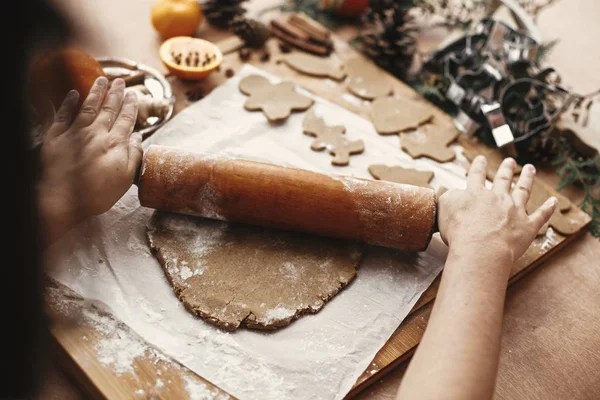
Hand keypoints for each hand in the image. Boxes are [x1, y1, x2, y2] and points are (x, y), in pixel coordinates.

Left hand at [37, 76, 141, 244]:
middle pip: (108, 109)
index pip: (126, 119)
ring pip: (88, 106)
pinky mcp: (56, 137)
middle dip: (115, 94)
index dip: (131, 106)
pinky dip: (68, 102)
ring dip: (96, 92)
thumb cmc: (97, 194)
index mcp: (115, 144)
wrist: (63, 200)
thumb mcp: (125, 179)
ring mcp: (75, 133)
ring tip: (102, 79)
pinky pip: (63, 114)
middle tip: (120, 82)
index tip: (134, 94)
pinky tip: (73, 93)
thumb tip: (138, 137)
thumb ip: (134, 156)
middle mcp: (96, 133)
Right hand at [438, 156, 557, 263]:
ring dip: (527, 179)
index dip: (478, 167)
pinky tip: (554, 201)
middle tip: (510, 161)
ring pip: (523, 191)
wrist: (480, 249)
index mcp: (476, 194)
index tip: (481, 159)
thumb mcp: (444, 208)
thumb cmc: (459, 230)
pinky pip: (541, 215)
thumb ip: (449, 196)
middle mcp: (497, 198)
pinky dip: (548, 208)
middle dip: (506, 169)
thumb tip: (454, 192)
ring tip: (530, 169)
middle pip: (503, 180)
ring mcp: (514, 211)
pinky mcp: (527, 226)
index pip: (476, 176)